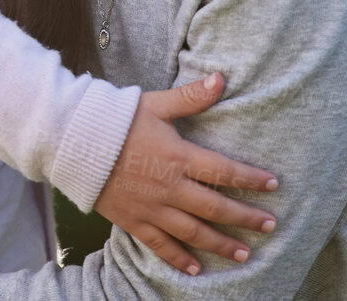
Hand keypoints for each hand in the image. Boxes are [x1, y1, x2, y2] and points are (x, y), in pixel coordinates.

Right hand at [94, 71, 279, 275]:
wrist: (72, 141)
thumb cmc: (115, 119)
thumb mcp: (154, 104)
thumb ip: (191, 97)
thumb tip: (222, 78)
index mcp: (178, 156)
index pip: (224, 171)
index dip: (251, 179)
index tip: (274, 185)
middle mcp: (170, 187)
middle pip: (216, 207)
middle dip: (246, 218)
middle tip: (271, 227)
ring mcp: (152, 207)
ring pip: (195, 232)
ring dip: (222, 244)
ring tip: (245, 254)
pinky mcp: (133, 220)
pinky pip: (161, 245)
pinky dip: (180, 259)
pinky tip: (198, 269)